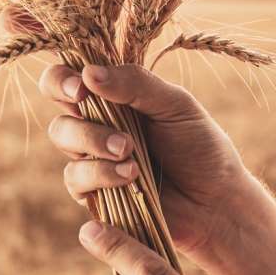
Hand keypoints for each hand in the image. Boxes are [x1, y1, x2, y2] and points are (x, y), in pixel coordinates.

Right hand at [39, 62, 248, 255]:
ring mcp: (92, 156)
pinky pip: (75, 177)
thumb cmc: (200, 146)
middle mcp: (96, 122)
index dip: (62, 78)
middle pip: (58, 102)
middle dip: (69, 102)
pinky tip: (130, 176)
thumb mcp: (175, 105)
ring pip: (63, 136)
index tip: (80, 87)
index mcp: (113, 95)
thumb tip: (88, 73)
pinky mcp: (93, 190)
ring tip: (128, 151)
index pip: (69, 77)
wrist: (217, 201)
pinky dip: (100, 173)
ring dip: (91, 140)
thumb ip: (135, 84)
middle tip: (85, 103)